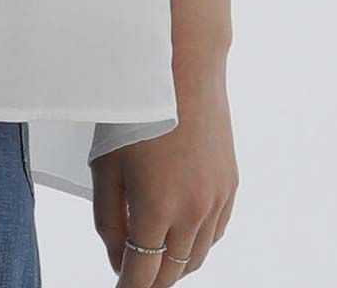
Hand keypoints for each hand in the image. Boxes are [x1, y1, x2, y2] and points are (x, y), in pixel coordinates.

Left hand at [90, 67, 237, 281]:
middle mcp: (191, 212)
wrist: (182, 69)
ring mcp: (215, 200)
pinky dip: (197, 242)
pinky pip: (215, 232)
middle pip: (172, 271)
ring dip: (175, 264)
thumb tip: (117, 259)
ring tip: (155, 257)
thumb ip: (108, 219)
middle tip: (132, 274)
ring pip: (197, 256)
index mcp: (155, 209)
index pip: (142, 274)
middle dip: (150, 279)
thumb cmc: (136, 109)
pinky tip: (182, 234)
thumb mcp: (106, 164)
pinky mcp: (230, 186)